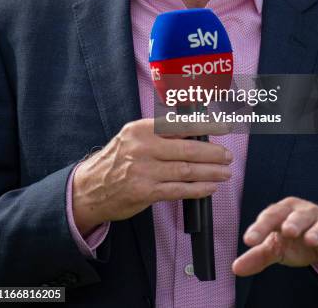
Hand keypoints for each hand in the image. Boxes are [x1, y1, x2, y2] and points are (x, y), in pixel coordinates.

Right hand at [72, 118, 232, 234]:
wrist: (90, 188)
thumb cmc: (118, 159)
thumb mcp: (133, 136)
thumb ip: (161, 132)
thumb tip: (195, 131)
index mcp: (142, 129)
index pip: (180, 124)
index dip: (206, 125)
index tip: (223, 127)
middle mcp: (143, 147)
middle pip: (188, 148)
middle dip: (213, 153)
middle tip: (227, 156)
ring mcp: (144, 171)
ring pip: (186, 170)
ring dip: (210, 172)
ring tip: (225, 172)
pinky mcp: (145, 192)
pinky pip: (178, 190)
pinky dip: (198, 189)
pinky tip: (210, 187)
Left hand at [232, 197, 317, 275]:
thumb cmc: (298, 239)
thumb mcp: (278, 246)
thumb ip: (258, 255)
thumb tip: (236, 268)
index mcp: (284, 212)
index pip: (270, 216)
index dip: (259, 228)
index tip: (249, 241)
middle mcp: (303, 212)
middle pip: (297, 215)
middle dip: (292, 222)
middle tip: (287, 231)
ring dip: (315, 232)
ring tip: (310, 240)